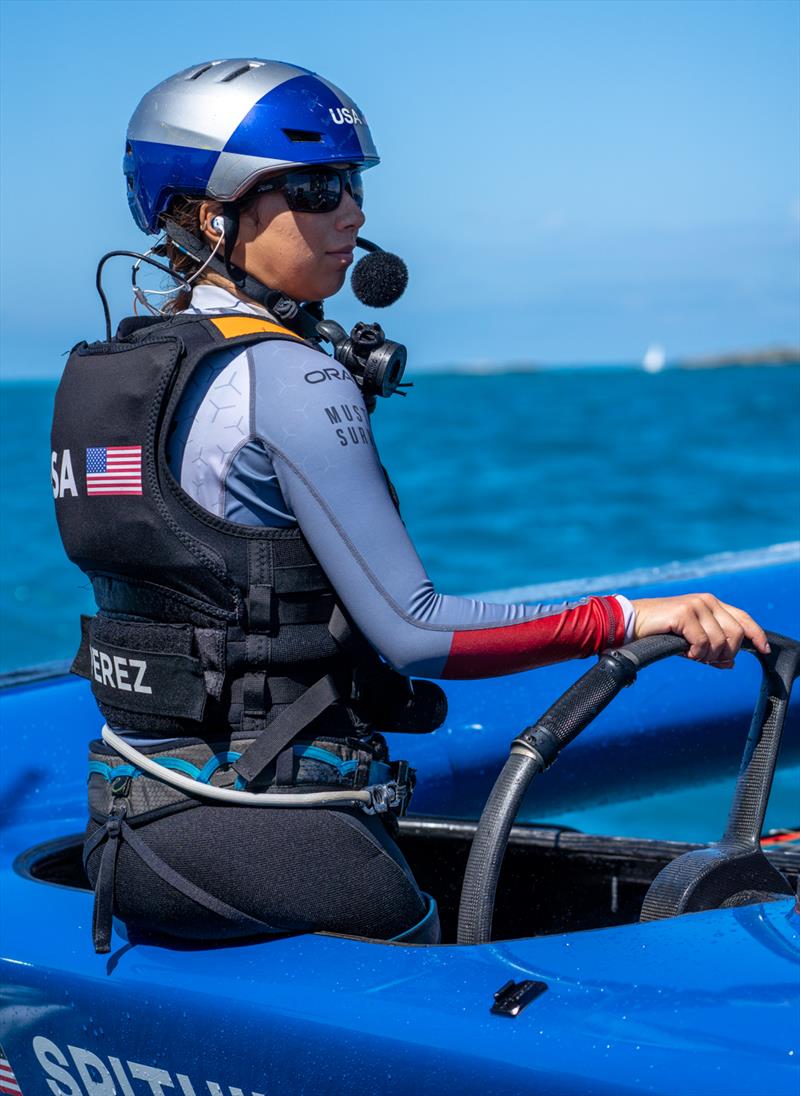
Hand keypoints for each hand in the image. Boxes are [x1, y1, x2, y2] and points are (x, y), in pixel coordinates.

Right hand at [629, 594, 769, 668]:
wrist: (632, 624)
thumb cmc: (661, 632)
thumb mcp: (691, 643)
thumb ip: (712, 651)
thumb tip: (730, 664)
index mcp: (712, 604)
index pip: (743, 618)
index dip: (756, 634)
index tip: (764, 650)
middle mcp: (707, 601)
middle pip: (736, 634)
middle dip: (726, 653)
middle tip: (708, 660)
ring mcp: (696, 605)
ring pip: (720, 641)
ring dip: (708, 656)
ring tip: (692, 655)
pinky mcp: (684, 613)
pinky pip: (702, 642)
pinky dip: (695, 653)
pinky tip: (685, 652)